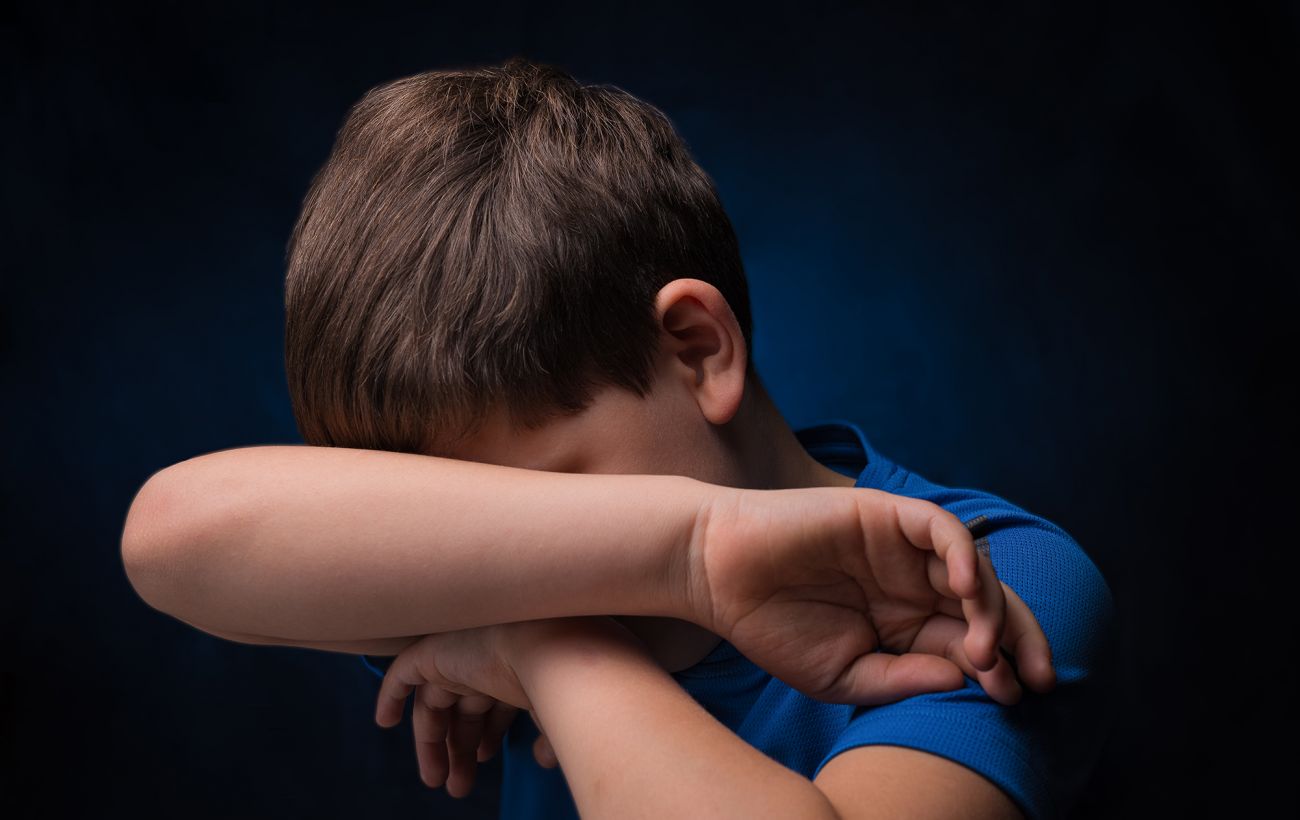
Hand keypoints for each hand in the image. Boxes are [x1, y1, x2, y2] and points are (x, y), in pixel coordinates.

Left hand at [372, 619, 615, 794]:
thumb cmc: (564, 680)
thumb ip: (547, 735)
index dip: (488, 734)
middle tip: (458, 785)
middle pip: (464, 710)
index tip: (484, 760)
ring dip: (433, 743)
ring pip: (435, 703)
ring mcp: (460, 656)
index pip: (494, 705)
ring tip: (436, 780)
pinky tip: (385, 723)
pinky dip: (391, 695)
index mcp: (515, 671)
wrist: (550, 649)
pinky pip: (402, 674)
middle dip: (461, 748)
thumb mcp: (558, 718)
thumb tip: (544, 759)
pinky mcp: (434, 653)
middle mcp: (486, 662)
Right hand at [686, 486, 1056, 705]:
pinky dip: (960, 554)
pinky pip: (940, 528)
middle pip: (986, 605)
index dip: (1001, 669)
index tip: (1012, 699)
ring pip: (972, 567)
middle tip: (1035, 678)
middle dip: (1020, 640)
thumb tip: (965, 681)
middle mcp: (912, 584)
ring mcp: (902, 548)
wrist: (717, 574)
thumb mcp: (842, 675)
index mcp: (905, 624)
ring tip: (982, 648)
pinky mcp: (884, 515)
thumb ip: (903, 679)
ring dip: (989, 608)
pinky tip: (962, 590)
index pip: (970, 643)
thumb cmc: (772, 626)